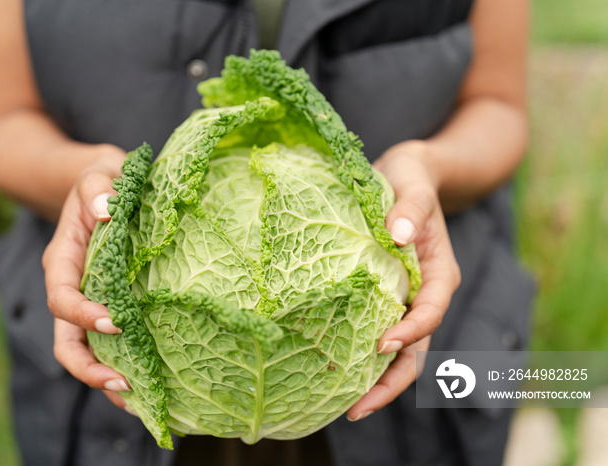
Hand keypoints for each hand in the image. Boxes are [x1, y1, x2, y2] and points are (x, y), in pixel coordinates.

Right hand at [42, 145, 133, 411]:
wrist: (99, 184)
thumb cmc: (101, 178)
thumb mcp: (97, 171)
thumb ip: (96, 185)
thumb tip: (105, 209)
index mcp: (64, 259)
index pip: (62, 297)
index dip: (83, 315)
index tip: (116, 322)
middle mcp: (72, 286)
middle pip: (66, 340)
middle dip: (90, 367)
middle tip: (125, 384)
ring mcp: (88, 299)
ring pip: (85, 350)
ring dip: (106, 377)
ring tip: (139, 399)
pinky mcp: (108, 303)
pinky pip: (108, 341)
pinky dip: (122, 364)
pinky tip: (148, 384)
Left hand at [347, 140, 460, 420]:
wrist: (406, 175)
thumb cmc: (411, 178)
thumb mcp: (412, 183)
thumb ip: (409, 207)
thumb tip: (396, 235)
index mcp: (439, 272)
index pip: (431, 311)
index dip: (411, 332)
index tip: (383, 344)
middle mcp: (424, 294)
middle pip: (416, 349)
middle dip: (391, 381)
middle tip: (357, 408)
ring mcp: (404, 300)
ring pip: (397, 352)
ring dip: (375, 380)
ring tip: (345, 407)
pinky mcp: (383, 298)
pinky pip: (375, 333)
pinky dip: (360, 357)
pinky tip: (333, 372)